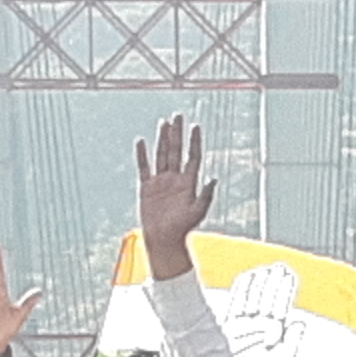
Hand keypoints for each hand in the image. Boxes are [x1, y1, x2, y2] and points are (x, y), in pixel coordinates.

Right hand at [134, 114, 213, 271]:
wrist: (164, 240)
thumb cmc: (182, 228)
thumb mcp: (197, 212)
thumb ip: (205, 195)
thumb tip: (213, 179)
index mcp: (189, 183)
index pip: (192, 157)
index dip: (194, 142)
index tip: (195, 126)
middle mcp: (175, 178)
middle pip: (176, 151)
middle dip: (177, 134)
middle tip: (178, 116)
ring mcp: (161, 181)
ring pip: (161, 155)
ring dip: (163, 139)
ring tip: (164, 123)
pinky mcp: (147, 187)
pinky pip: (144, 168)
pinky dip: (142, 155)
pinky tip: (142, 142)